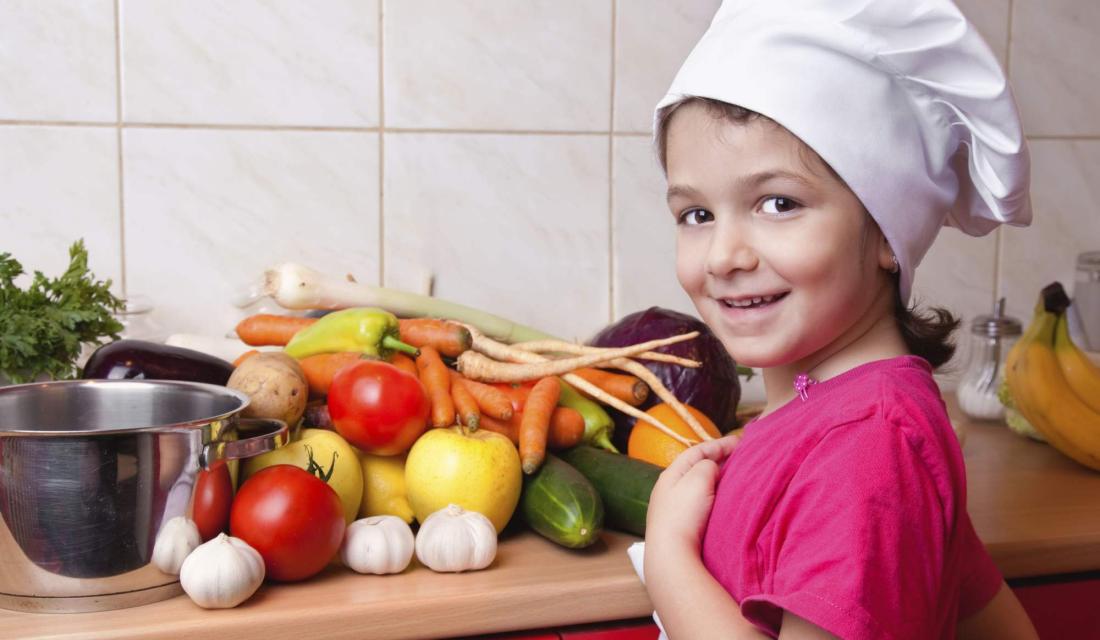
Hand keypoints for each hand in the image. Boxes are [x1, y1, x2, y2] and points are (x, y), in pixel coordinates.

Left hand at [645, 433, 740, 555]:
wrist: (671, 554)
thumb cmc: (684, 513)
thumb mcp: (697, 479)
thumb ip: (707, 465)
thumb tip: (710, 468)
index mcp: (670, 474)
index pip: (696, 451)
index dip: (719, 444)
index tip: (740, 442)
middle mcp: (668, 488)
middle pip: (696, 468)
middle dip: (718, 461)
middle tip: (740, 458)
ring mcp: (672, 508)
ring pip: (698, 487)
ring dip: (716, 480)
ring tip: (734, 478)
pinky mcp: (680, 526)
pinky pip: (699, 503)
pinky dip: (713, 496)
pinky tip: (722, 502)